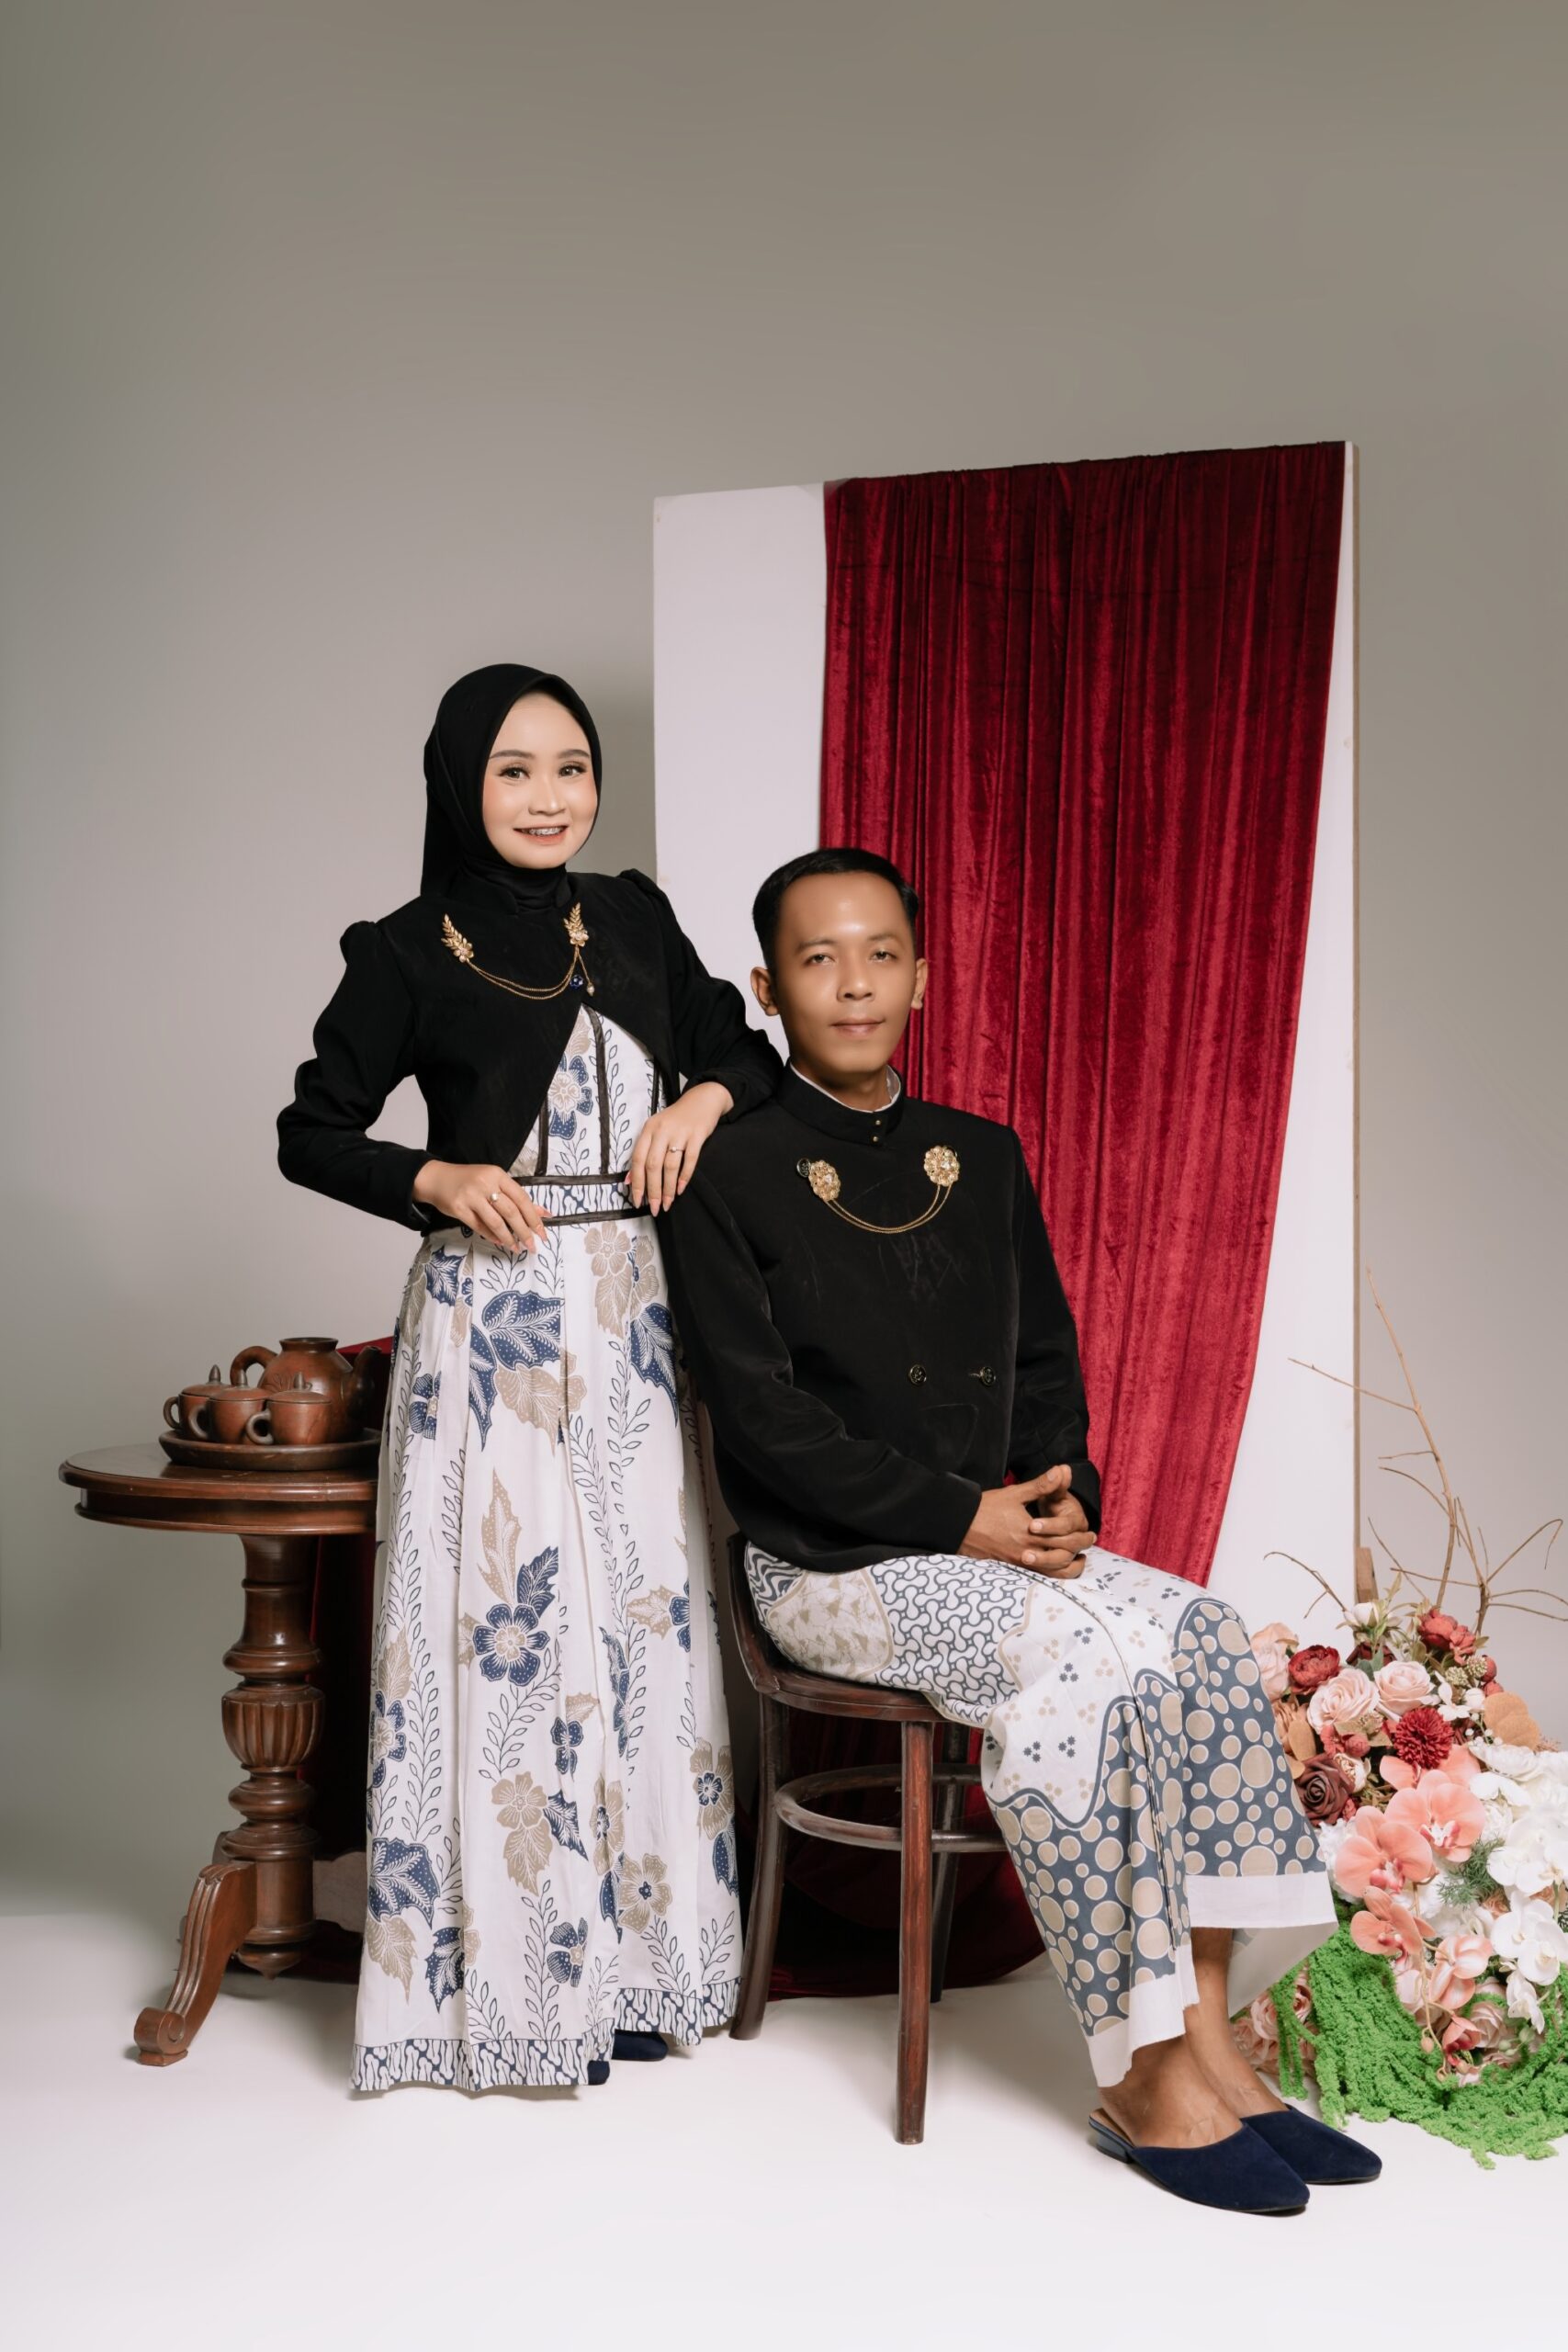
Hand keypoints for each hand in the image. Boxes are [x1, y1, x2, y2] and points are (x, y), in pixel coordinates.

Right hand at [412, 1161, 547, 1254]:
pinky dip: (491, 1236)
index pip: (521, 1198)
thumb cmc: (469, 1180)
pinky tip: (500, 1242)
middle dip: (525, 1232)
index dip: (534, 1217)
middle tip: (533, 1246)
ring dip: (509, 1238)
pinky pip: (479, 1227)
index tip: (542, 1232)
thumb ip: (516, 1197)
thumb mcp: (494, 1182)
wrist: (436, 1178)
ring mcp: (471, 1196)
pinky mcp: (458, 1208)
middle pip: (511, 1211)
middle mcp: (485, 1184)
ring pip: (496, 1222)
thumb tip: (542, 1213)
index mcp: (497, 1175)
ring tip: (517, 1248)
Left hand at [628, 1081, 732, 1213]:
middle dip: (653, 1190)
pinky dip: (684, 1177)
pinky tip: (681, 1189)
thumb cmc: (675, 1120)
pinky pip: (690, 1160)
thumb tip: (628, 1180)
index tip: (637, 1201)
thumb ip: (642, 1153)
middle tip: (654, 1208)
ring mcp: (680, 1132)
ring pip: (670, 1166)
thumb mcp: (655, 1131)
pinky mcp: (697, 1135)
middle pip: (653, 1165)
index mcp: (648, 1129)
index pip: (638, 1159)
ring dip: (668, 1188)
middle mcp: (662, 1130)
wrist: (702, 1100)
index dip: (636, 1183)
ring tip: (668, 1203)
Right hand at [959, 1465, 1095, 1575]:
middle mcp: (1027, 1551)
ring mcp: (1018, 1562)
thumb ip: (1041, 1485)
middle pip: (1062, 1556)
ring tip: (1079, 1561)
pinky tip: (1056, 1567)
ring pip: (1051, 1572)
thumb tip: (1062, 1470)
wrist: (959, 1524)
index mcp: (1031, 1533)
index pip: (1064, 1539)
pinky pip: (1037, 1577)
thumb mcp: (1015, 1493)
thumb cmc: (986, 1508)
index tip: (1091, 1533)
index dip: (1080, 1537)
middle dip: (1079, 1549)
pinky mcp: (1011, 1567)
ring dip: (1068, 1567)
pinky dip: (1052, 1575)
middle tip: (1090, 1542)